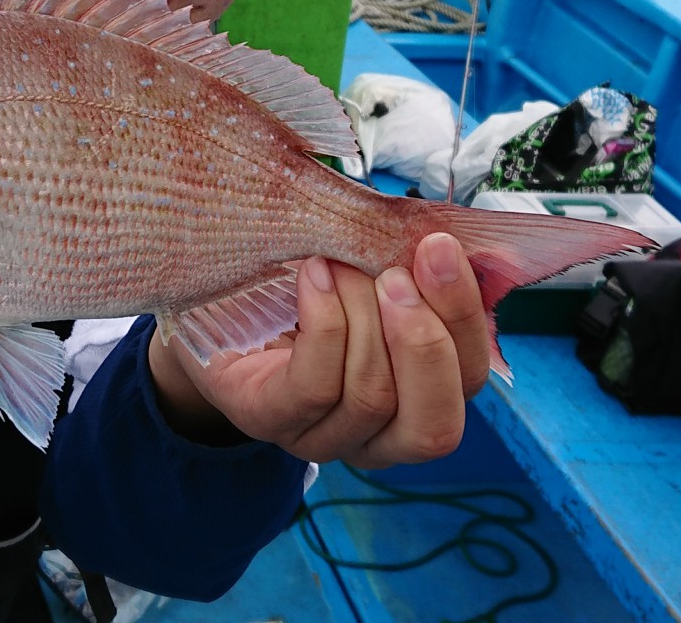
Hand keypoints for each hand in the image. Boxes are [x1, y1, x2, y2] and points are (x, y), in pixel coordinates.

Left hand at [146, 232, 491, 467]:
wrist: (210, 290)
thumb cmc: (300, 279)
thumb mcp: (365, 268)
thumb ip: (413, 266)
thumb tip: (465, 244)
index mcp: (416, 397)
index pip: (470, 382)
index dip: (465, 317)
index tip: (439, 247)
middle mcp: (374, 435)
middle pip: (433, 423)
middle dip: (425, 339)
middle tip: (394, 271)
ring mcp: (318, 437)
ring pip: (372, 396)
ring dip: (362, 313)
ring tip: (338, 260)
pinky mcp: (266, 418)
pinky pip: (314, 386)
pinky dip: (324, 321)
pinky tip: (313, 274)